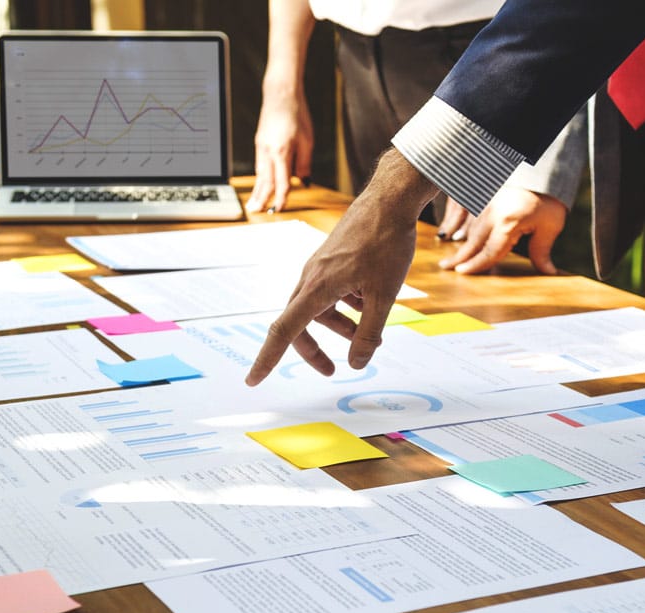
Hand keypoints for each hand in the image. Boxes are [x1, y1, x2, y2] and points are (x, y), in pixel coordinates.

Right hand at [246, 89, 313, 213]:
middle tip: (256, 212)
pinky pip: (259, 164)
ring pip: (259, 173)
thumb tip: (304, 182)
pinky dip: (259, 176)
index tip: (279, 209)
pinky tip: (259, 183)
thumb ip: (304, 163)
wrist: (281, 94)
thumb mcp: (307, 140)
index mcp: (281, 152)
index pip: (281, 181)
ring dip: (257, 190)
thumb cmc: (297, 114)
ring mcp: (261, 146)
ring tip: (254, 203)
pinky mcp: (260, 142)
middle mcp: (268, 151)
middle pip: (265, 181)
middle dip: (261, 198)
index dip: (281, 198)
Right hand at [247, 147, 438, 383]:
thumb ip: (369, 334)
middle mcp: (311, 277)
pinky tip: (371, 300)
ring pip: (319, 308)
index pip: (284, 331)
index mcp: (317, 287)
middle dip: (315, 349)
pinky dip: (347, 305)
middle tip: (333, 370)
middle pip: (299, 324)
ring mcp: (320, 267)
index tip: (253, 379)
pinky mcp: (331, 260)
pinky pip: (330, 292)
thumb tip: (357, 363)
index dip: (267, 358)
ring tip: (369, 332)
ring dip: (340, 326)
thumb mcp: (384, 297)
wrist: (391, 200)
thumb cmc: (386, 243)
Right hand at [438, 189, 566, 274]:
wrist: (544, 163)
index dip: (476, 265)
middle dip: (459, 255)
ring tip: (448, 249)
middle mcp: (491, 212)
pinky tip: (453, 226)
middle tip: (445, 266)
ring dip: (458, 238)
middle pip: (472, 240)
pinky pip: (465, 207)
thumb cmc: (550, 196)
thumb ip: (542, 250)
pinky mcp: (483, 189)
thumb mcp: (550, 224)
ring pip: (467, 224)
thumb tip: (548, 272)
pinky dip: (456, 218)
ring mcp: (485, 199)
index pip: (489, 251)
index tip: (462, 273)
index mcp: (508, 223)